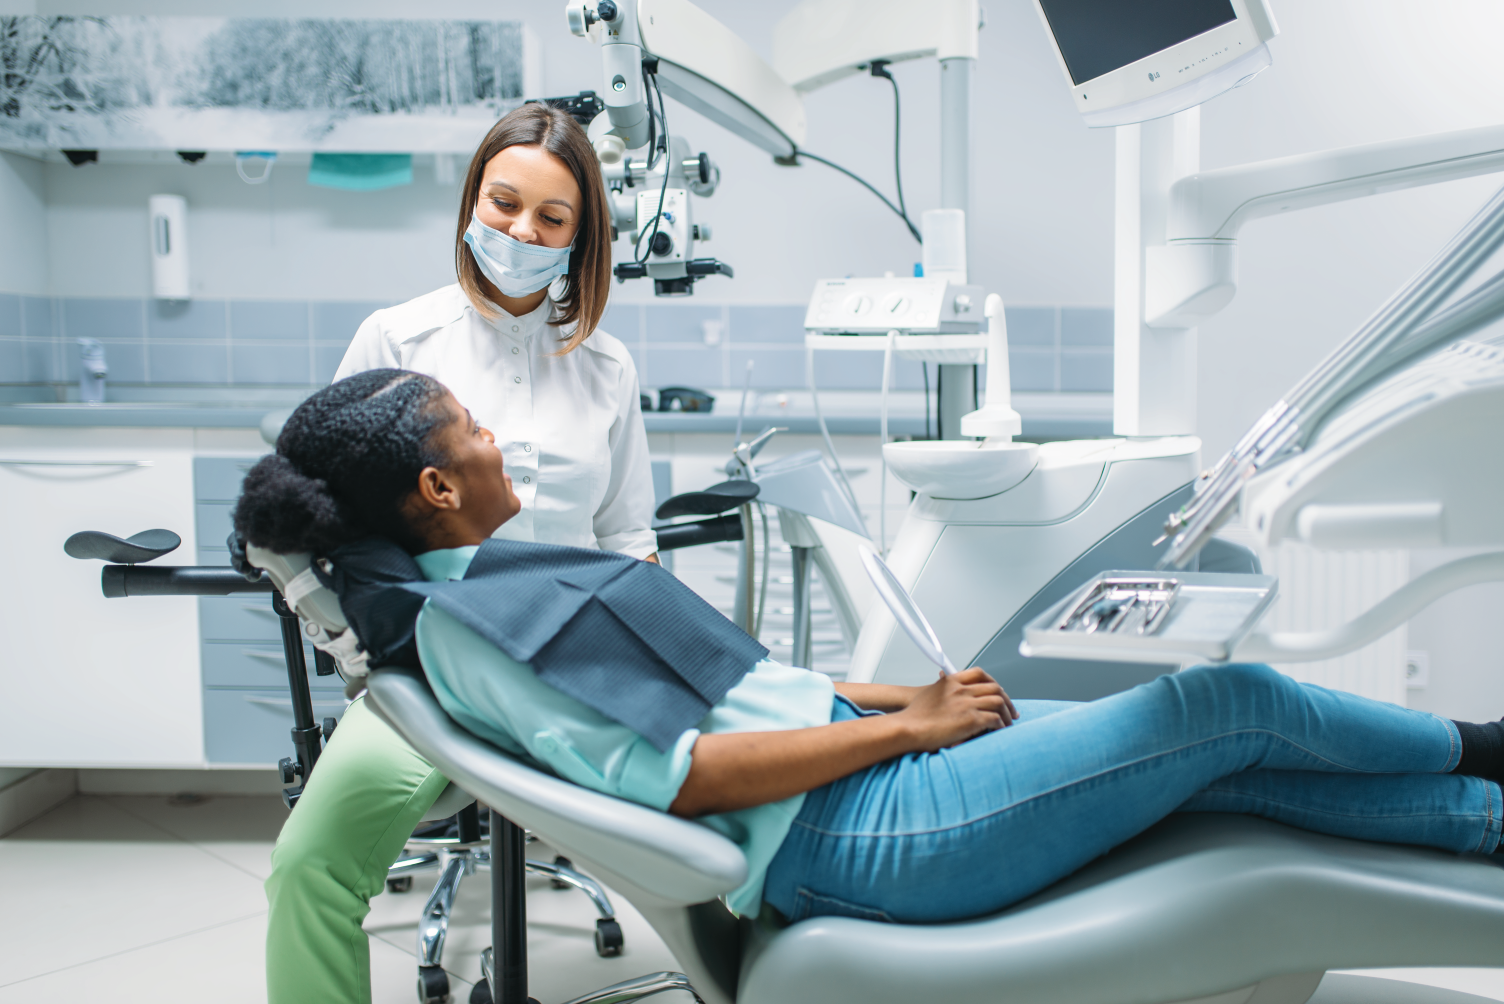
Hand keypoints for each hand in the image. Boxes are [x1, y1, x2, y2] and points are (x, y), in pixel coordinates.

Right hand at [894, 668, 1017, 751]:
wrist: (907, 727)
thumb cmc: (914, 716)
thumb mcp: (928, 694)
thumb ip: (941, 688)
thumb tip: (945, 686)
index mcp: (952, 681)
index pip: (979, 674)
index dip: (992, 683)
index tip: (998, 693)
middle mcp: (961, 690)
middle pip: (993, 687)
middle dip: (1005, 699)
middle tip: (1010, 710)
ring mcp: (967, 703)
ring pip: (998, 702)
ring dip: (1006, 713)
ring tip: (1007, 723)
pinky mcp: (971, 719)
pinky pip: (994, 719)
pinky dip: (1000, 725)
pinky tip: (999, 730)